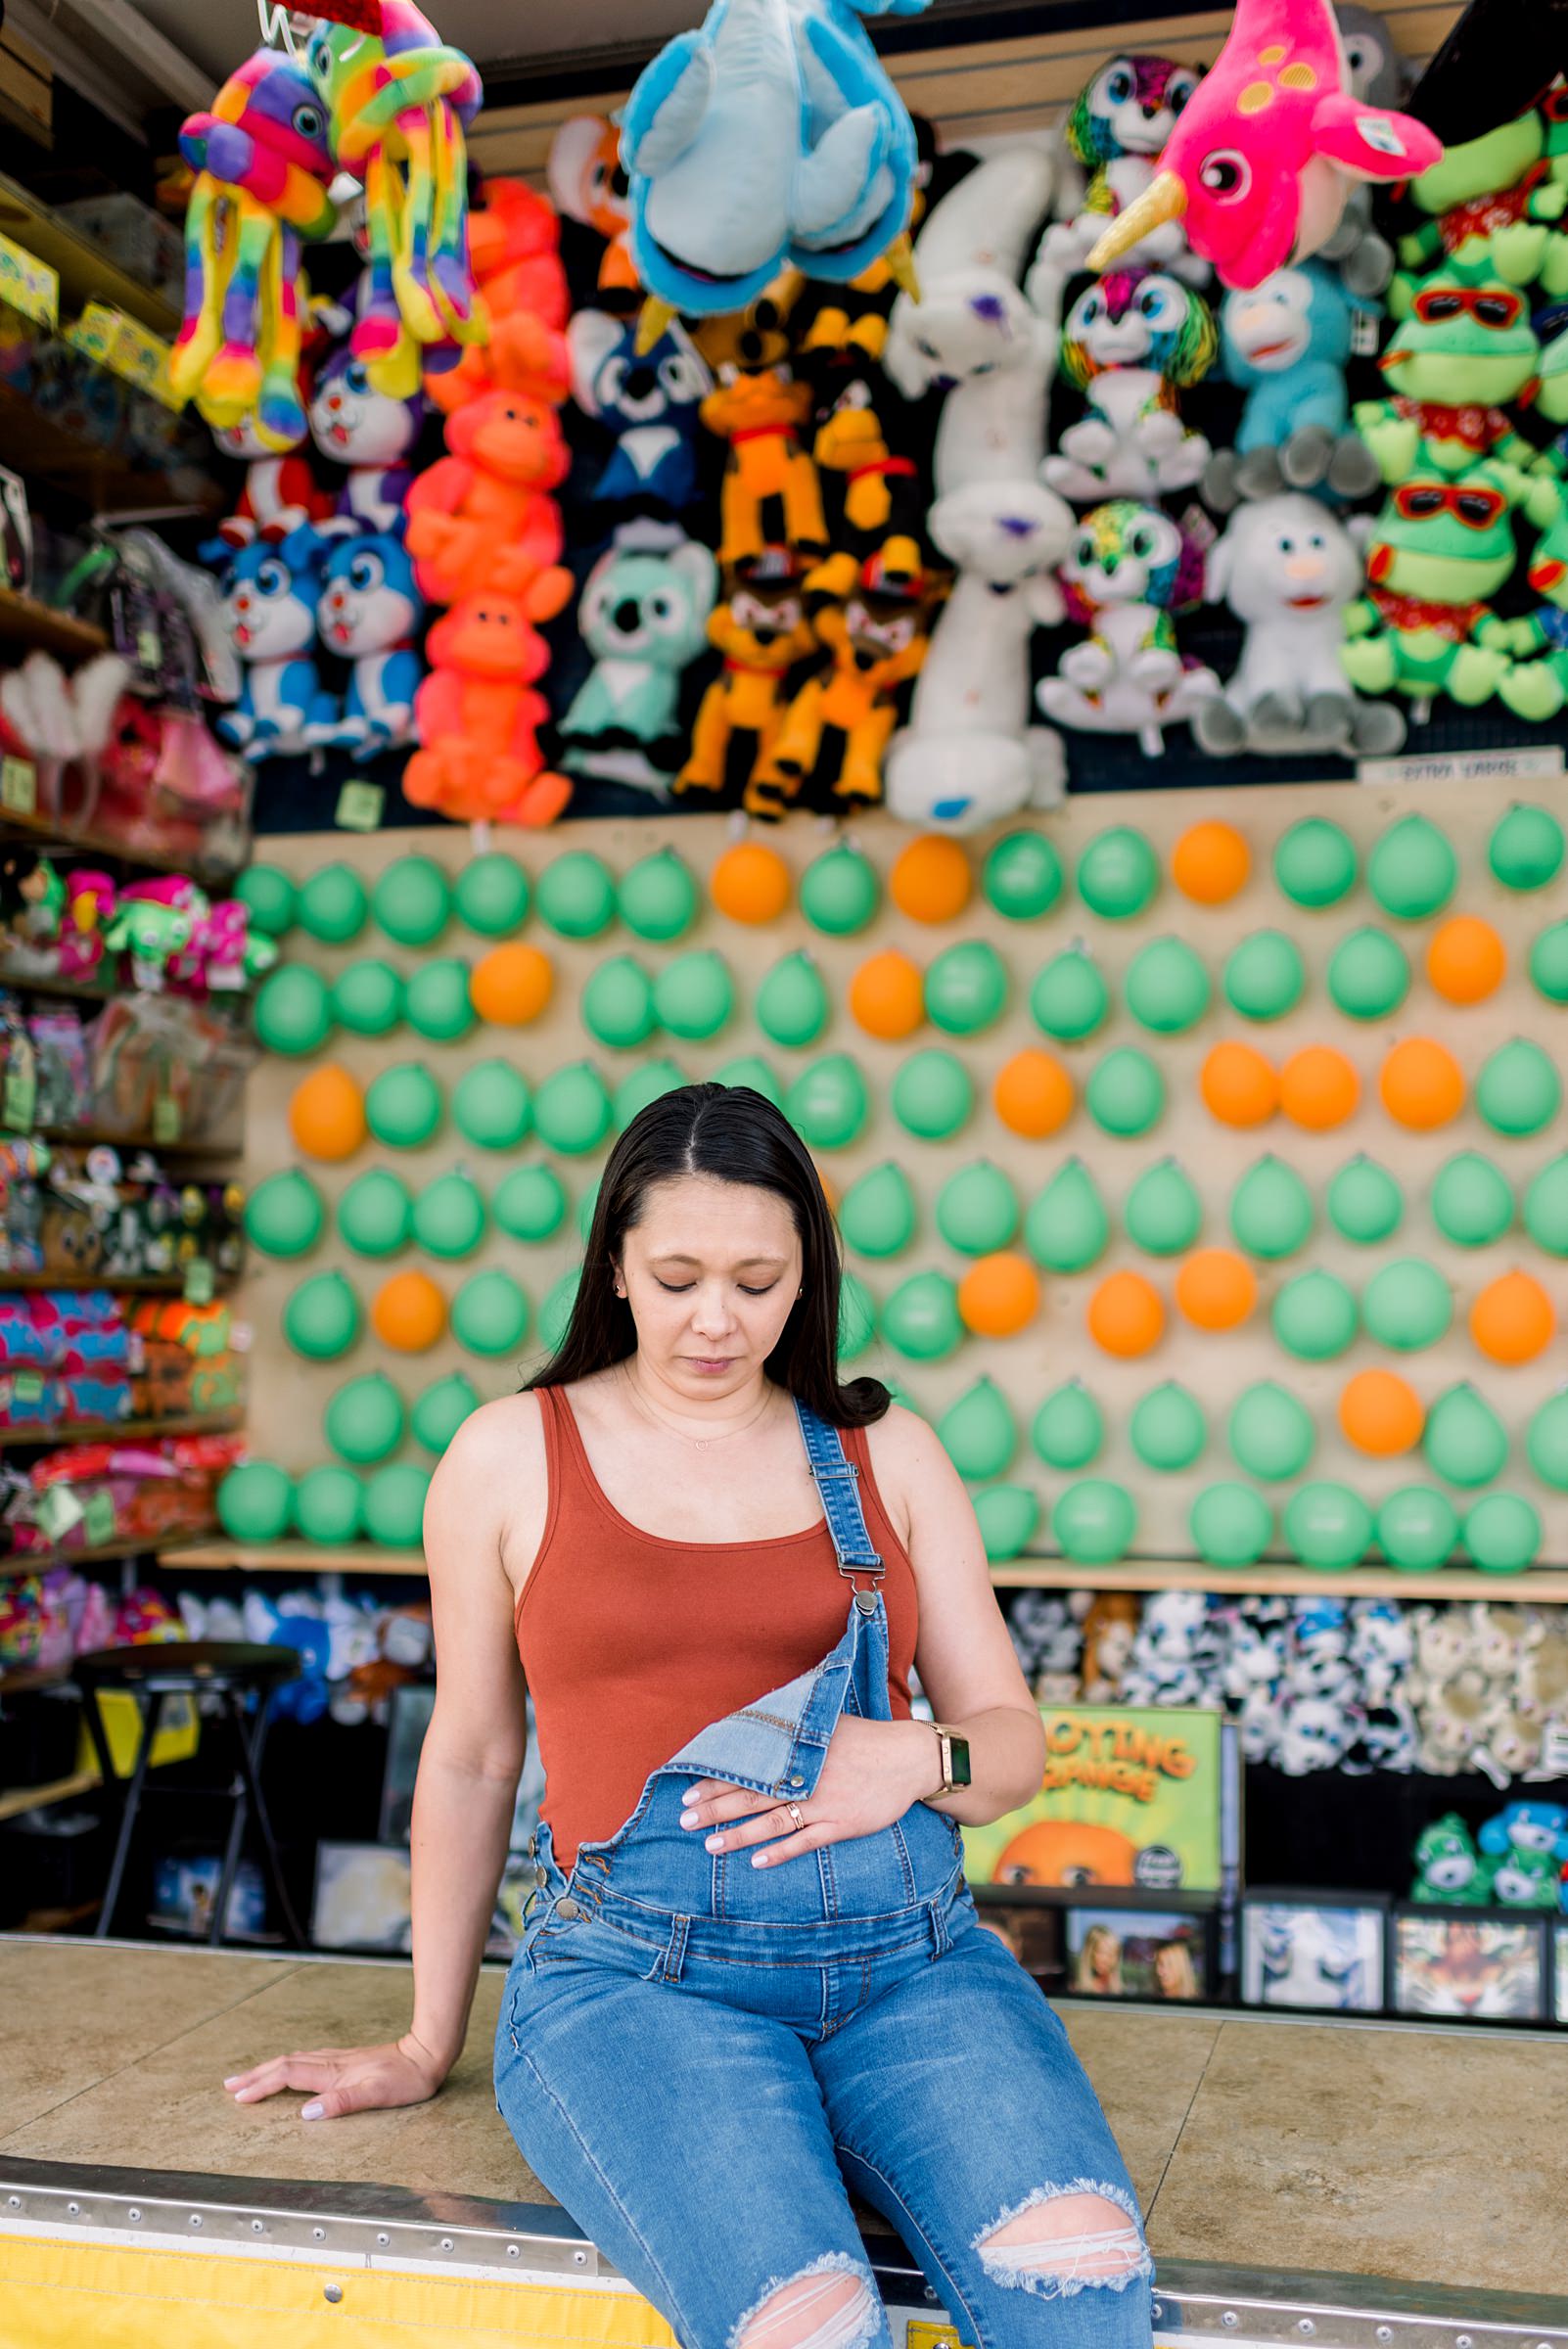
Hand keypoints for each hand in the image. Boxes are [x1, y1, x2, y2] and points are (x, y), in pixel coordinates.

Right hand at [222, 2031, 446, 2121]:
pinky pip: (306, 2060)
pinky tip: (287, 2069)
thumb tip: (306, 2112)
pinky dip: (286, 2065)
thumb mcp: (378, 2095)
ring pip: (293, 2060)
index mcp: (334, 2073)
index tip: (239, 2097)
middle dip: (255, 2075)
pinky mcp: (345, 2060)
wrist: (427, 2053)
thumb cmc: (406, 2079)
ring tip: (248, 2078)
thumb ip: (343, 2102)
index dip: (262, 2086)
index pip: (288, 2076)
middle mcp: (331, 2063)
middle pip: (284, 2065)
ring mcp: (338, 2059)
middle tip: (228, 2085)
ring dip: (268, 2069)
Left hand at [679, 1715, 937, 1869]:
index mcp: (798, 1751)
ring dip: (740, 1835)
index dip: (715, 1782)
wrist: (909, 1758)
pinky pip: (806, 1841)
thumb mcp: (826, 1724)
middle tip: (684, 1822)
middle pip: (752, 1795)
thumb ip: (792, 1732)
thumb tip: (754, 1729)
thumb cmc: (864, 1739)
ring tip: (711, 1847)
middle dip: (715, 1809)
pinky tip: (758, 1862)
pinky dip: (781, 1852)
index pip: (747, 1768)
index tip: (688, 1793)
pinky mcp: (842, 1824)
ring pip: (773, 1821)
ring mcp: (824, 1803)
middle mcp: (806, 1777)